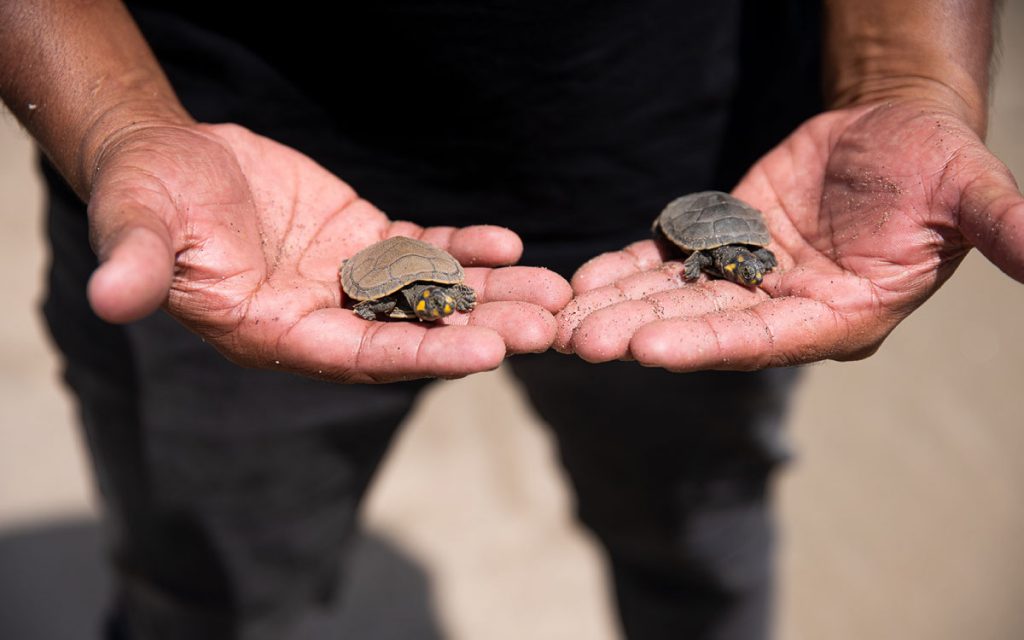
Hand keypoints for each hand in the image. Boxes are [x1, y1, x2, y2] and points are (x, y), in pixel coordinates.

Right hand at [86, 123, 570, 381]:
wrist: (172, 161)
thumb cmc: (146, 195)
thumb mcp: (137, 226)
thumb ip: (141, 264)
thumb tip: (111, 296)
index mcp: (275, 332)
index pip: (359, 354)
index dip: (422, 353)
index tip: (489, 352)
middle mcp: (321, 317)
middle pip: (414, 332)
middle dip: (482, 330)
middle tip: (549, 325)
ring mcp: (348, 280)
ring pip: (430, 294)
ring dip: (492, 294)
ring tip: (554, 290)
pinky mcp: (364, 241)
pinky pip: (423, 249)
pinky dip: (464, 248)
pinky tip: (508, 242)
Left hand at [556, 100, 1023, 369]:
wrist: (895, 132)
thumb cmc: (936, 163)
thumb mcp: (969, 191)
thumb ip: (998, 226)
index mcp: (843, 315)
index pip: (766, 338)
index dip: (706, 343)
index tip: (646, 349)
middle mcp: (789, 308)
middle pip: (705, 327)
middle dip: (642, 333)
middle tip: (578, 342)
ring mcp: (751, 280)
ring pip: (676, 300)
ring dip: (618, 309)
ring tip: (560, 321)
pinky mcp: (724, 245)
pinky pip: (669, 263)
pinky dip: (625, 270)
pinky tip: (579, 281)